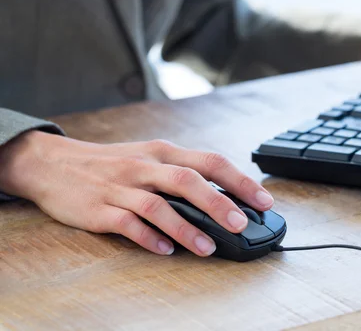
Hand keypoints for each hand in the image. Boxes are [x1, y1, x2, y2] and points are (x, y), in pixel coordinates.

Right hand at [0, 131, 273, 255]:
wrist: (53, 163)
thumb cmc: (112, 163)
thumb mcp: (149, 157)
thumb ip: (182, 174)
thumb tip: (224, 198)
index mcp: (163, 152)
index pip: (209, 162)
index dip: (239, 181)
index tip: (263, 201)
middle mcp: (145, 166)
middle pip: (187, 180)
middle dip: (218, 203)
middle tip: (241, 224)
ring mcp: (121, 187)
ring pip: (158, 206)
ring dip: (186, 228)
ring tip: (207, 248)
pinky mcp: (99, 209)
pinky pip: (127, 224)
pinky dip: (149, 238)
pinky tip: (165, 251)